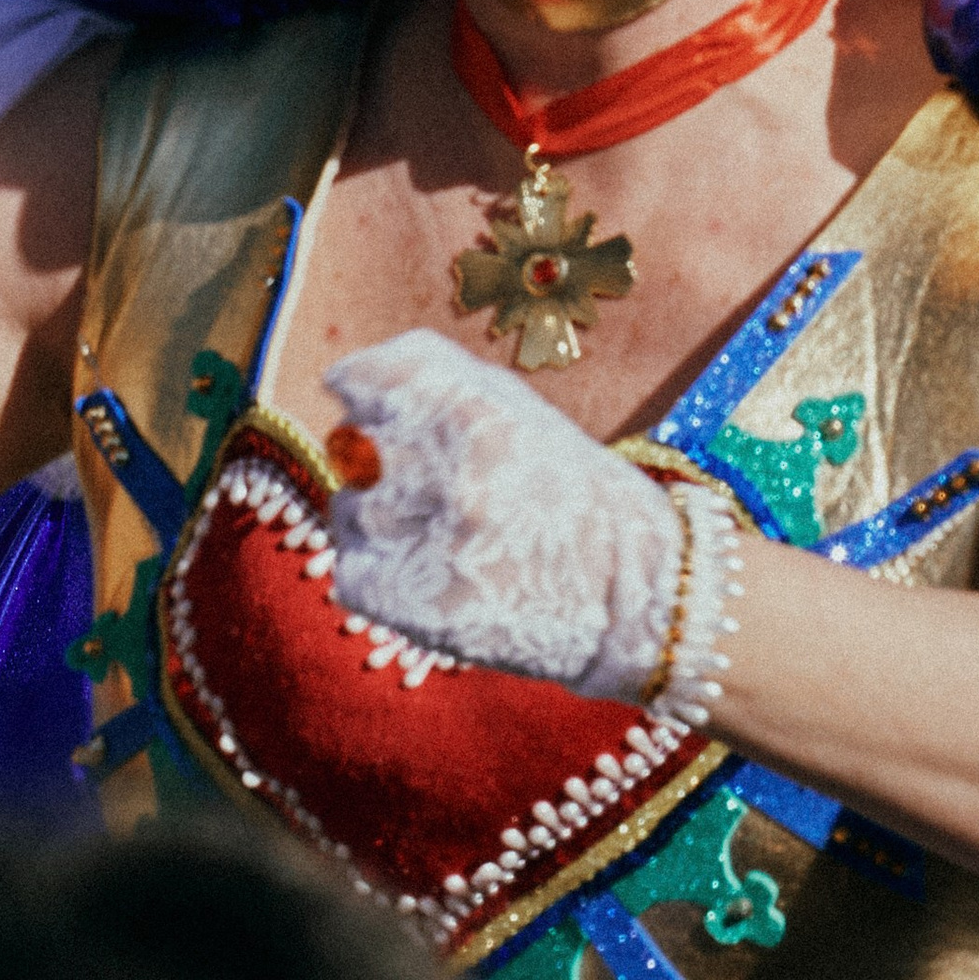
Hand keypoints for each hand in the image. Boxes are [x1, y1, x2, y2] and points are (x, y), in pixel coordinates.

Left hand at [325, 329, 737, 718]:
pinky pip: (354, 569)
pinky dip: (384, 573)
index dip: (366, 391)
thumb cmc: (570, 490)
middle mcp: (443, 468)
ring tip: (450, 535)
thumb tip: (348, 389)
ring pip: (350, 510)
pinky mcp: (400, 601)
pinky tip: (439, 574)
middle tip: (438, 484)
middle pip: (352, 442)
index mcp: (473, 407)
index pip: (362, 377)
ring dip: (383, 520)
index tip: (378, 404)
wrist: (630, 592)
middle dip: (384, 459)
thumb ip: (436, 389)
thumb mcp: (518, 411)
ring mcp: (419, 539)